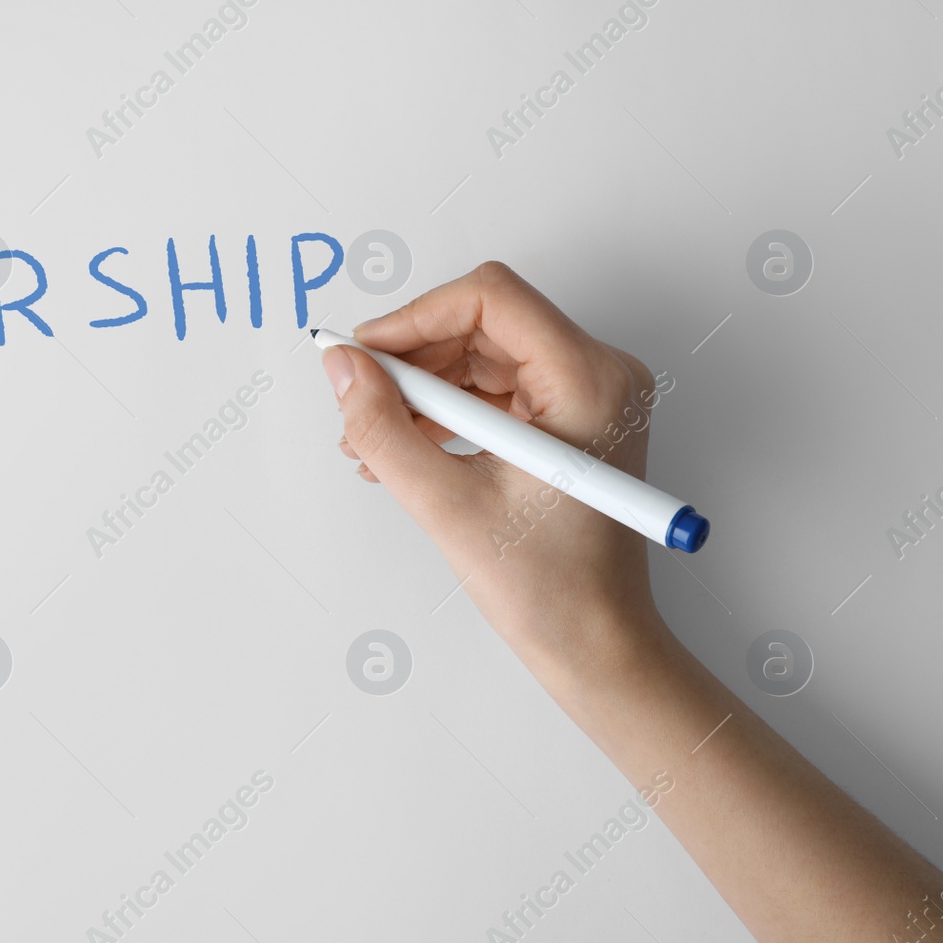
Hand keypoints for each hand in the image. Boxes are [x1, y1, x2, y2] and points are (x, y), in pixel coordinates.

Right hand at [324, 261, 668, 679]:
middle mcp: (599, 375)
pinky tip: (403, 448)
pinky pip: (493, 389)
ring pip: (482, 355)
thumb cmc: (550, 590)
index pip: (490, 298)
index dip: (414, 318)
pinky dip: (444, 411)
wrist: (596, 644)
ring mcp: (587, 396)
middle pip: (483, 324)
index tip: (363, 354)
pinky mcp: (568, 420)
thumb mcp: (447, 506)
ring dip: (421, 389)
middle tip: (357, 401)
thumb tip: (343, 368)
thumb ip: (383, 431)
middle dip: (412, 360)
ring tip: (370, 438)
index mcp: (589, 382)